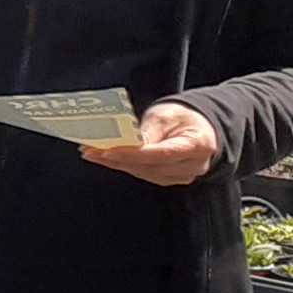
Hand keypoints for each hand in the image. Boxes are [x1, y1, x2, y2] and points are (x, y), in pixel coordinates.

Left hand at [81, 101, 219, 188]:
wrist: (200, 127)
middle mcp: (192, 165)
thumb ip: (150, 129)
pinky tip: (108, 159)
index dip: (133, 155)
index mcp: (198, 144)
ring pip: (144, 173)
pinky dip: (125, 167)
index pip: (161, 154)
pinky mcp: (170, 179)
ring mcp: (182, 175)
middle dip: (117, 158)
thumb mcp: (167, 114)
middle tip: (91, 150)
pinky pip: (145, 174)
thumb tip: (129, 143)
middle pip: (150, 166)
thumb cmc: (185, 117)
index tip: (109, 151)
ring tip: (93, 153)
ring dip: (117, 164)